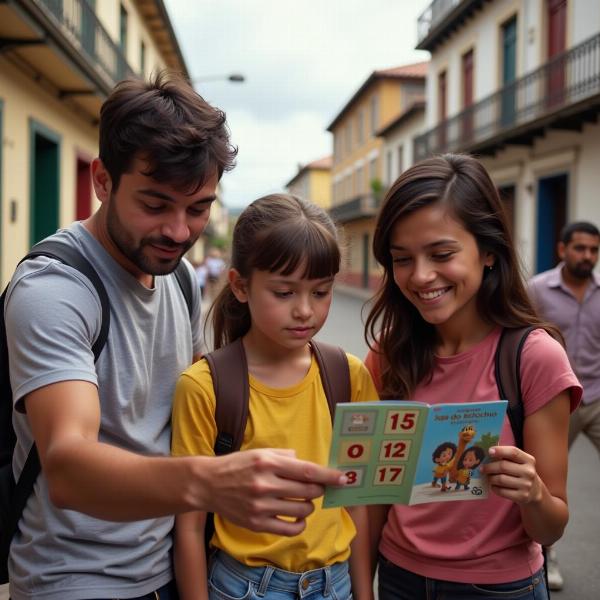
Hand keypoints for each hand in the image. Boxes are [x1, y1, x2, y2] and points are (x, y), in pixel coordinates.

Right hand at [203, 448, 345, 534]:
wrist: (208, 484)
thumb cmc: (237, 465)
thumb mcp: (261, 452)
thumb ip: (286, 456)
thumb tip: (308, 466)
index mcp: (268, 463)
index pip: (308, 471)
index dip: (329, 476)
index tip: (344, 478)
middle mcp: (265, 484)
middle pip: (308, 491)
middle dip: (319, 489)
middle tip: (316, 487)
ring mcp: (260, 506)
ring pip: (302, 510)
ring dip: (309, 505)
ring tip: (302, 500)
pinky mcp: (256, 524)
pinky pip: (289, 528)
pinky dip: (299, 523)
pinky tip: (296, 517)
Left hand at [479, 446, 542, 504]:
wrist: (535, 490)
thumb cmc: (520, 471)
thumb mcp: (519, 462)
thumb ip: (506, 455)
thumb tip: (487, 451)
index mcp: (529, 460)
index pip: (513, 452)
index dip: (500, 450)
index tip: (489, 451)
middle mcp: (529, 472)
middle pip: (503, 466)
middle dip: (489, 467)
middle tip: (482, 468)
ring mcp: (526, 485)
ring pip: (501, 479)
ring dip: (490, 478)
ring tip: (487, 477)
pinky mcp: (522, 497)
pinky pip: (502, 491)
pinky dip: (494, 487)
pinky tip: (493, 485)